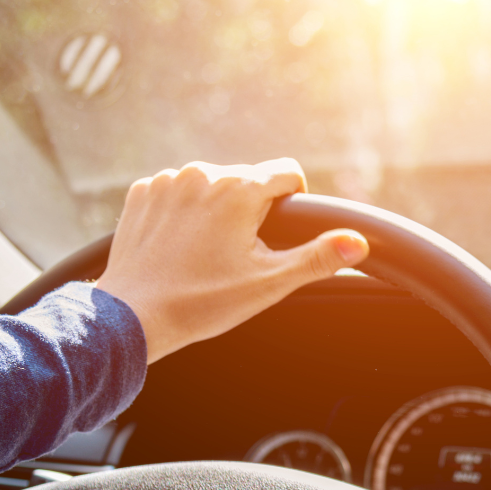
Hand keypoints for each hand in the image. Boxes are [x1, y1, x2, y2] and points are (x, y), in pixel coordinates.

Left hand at [95, 158, 368, 362]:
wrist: (133, 317)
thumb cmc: (202, 302)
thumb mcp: (268, 284)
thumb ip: (317, 258)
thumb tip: (357, 242)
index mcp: (238, 188)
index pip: (287, 172)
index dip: (292, 204)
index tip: (276, 236)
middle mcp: (201, 172)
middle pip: (247, 180)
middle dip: (251, 212)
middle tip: (236, 257)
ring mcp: (167, 180)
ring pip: (211, 186)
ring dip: (216, 211)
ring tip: (204, 255)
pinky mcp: (142, 193)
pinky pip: (176, 193)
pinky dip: (182, 214)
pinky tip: (178, 248)